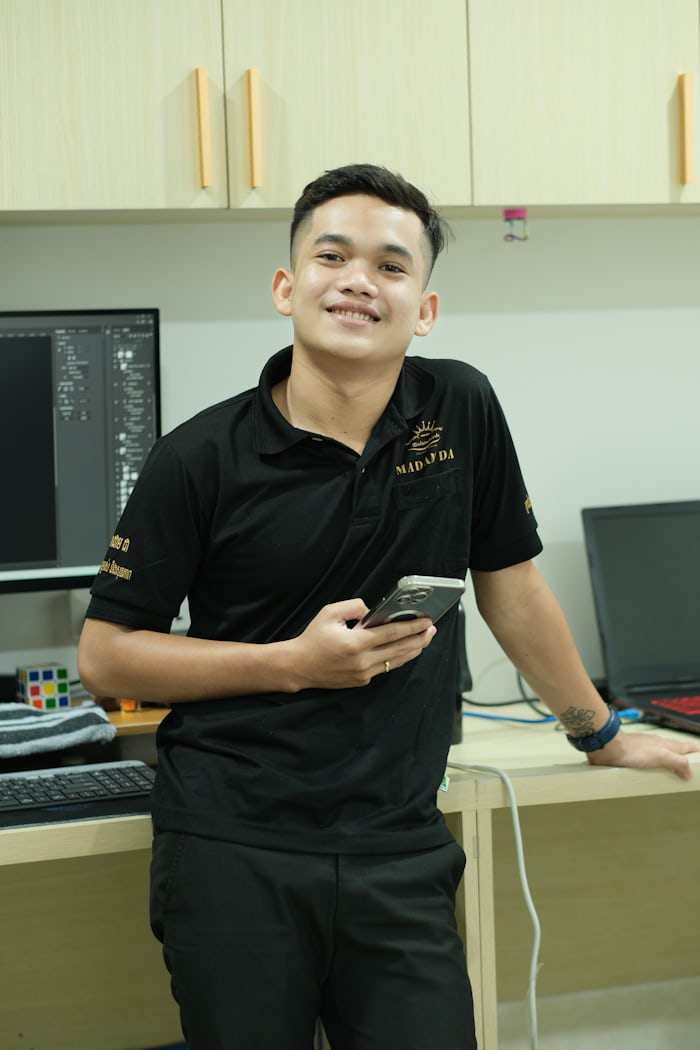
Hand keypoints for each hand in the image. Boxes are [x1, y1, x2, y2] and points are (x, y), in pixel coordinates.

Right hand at [287, 598, 435, 690]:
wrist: (299, 666)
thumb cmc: (313, 637)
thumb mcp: (330, 613)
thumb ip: (354, 606)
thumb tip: (373, 611)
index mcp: (356, 642)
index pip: (392, 633)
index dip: (412, 627)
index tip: (426, 621)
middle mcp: (362, 660)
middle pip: (400, 649)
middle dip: (419, 639)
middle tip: (432, 629)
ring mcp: (363, 674)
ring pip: (395, 661)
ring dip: (412, 650)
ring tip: (424, 639)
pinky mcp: (361, 681)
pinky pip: (384, 668)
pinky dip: (396, 658)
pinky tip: (404, 650)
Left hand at [587, 729, 699, 779]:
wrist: (610, 747)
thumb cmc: (634, 750)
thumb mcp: (661, 756)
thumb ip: (677, 762)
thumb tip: (689, 772)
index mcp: (665, 745)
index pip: (684, 746)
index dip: (693, 749)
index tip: (698, 751)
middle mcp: (656, 745)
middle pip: (673, 748)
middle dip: (681, 754)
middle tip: (688, 760)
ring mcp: (644, 748)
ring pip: (660, 752)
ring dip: (667, 759)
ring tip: (671, 767)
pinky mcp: (634, 754)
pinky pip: (648, 758)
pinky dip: (654, 763)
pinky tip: (650, 769)